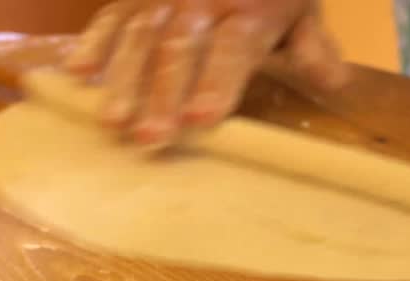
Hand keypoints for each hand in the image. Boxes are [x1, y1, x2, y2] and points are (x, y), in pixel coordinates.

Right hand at [64, 0, 349, 144]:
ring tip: (112, 122)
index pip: (230, 52)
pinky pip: (109, 17)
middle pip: (178, 53)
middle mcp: (199, 3)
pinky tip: (76, 75)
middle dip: (162, 97)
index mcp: (247, 12)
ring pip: (139, 39)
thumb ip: (313, 47)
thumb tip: (333, 82)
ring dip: (123, 82)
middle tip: (150, 139)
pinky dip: (92, 44)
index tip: (201, 120)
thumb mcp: (303, 9)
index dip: (215, 85)